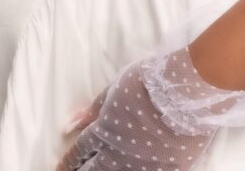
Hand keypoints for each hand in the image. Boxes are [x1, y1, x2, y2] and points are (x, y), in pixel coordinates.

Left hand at [55, 56, 217, 169]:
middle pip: (94, 170)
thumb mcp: (116, 88)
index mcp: (105, 130)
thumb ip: (94, 108)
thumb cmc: (149, 83)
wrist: (184, 93)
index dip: (69, 160)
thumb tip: (70, 123)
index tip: (60, 167)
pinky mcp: (165, 170)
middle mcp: (119, 153)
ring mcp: (142, 165)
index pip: (81, 150)